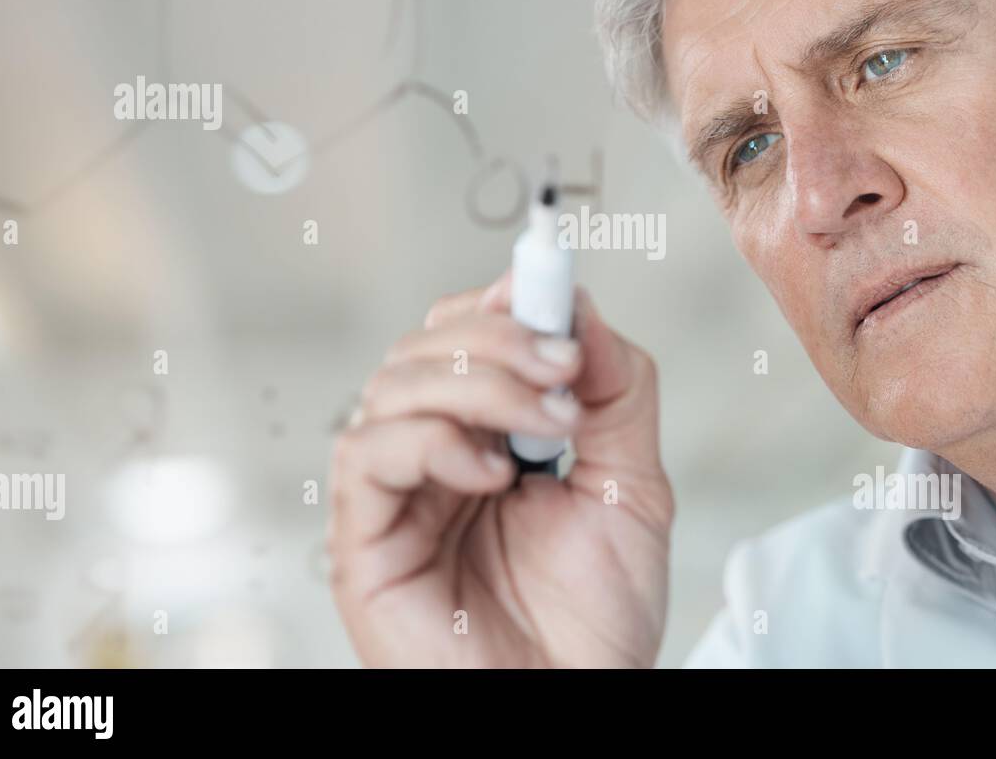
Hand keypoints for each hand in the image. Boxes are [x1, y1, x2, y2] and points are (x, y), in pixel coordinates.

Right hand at [328, 270, 672, 666]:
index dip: (503, 301)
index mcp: (488, 432)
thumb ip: (615, 390)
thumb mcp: (631, 484)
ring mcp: (395, 493)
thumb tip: (577, 303)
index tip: (552, 294)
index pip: (467, 331)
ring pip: (395, 382)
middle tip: (564, 371)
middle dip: (501, 339)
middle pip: (427, 343)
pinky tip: (491, 476)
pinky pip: (368, 452)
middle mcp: (433, 452)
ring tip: (548, 430)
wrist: (577, 701)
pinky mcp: (364, 538)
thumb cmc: (594, 617)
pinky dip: (433, 442)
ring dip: (481, 385)